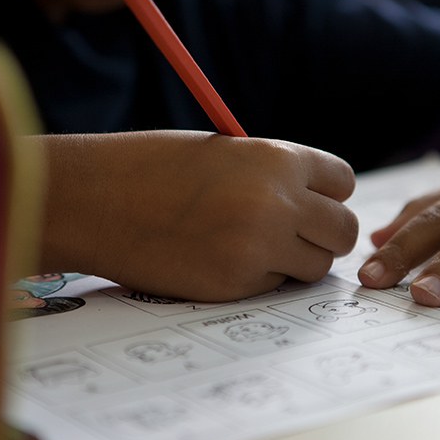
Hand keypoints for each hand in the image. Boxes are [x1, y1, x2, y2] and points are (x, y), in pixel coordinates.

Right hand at [32, 130, 357, 300]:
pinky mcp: (234, 285)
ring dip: (295, 260)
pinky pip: (274, 286)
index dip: (326, 193)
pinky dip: (257, 278)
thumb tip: (315, 203)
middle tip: (291, 233)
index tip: (307, 200)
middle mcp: (278, 203)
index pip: (344, 183)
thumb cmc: (153, 166)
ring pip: (317, 266)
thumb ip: (273, 174)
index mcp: (277, 158)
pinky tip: (219, 258)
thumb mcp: (224, 152)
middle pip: (343, 231)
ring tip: (253, 245)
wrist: (95, 199)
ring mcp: (258, 248)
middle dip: (323, 234)